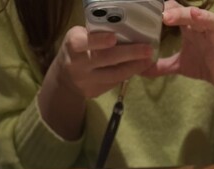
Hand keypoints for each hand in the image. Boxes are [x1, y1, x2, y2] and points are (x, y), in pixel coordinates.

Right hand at [38, 26, 153, 140]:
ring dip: (134, 67)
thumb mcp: (82, 38)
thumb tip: (127, 31)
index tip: (113, 38)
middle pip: (105, 59)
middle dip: (129, 54)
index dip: (99, 41)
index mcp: (74, 44)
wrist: (65, 79)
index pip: (84, 43)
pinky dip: (128, 74)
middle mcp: (78, 64)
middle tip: (147, 50)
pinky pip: (114, 82)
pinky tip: (138, 68)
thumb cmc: (79, 50)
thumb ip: (99, 36)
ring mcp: (86, 81)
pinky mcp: (94, 92)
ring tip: (148, 60)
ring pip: (113, 74)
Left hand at [145, 1, 213, 93]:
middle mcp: (203, 31)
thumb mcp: (178, 65)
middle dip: (180, 13)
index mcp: (191, 29)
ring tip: (194, 15)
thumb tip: (140, 68)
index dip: (168, 9)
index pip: (178, 12)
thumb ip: (160, 65)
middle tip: (165, 16)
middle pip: (193, 15)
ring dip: (205, 18)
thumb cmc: (202, 65)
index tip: (153, 10)